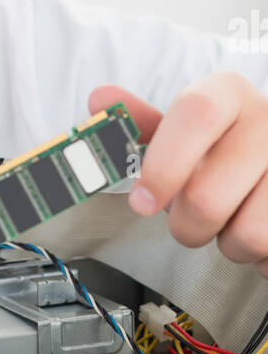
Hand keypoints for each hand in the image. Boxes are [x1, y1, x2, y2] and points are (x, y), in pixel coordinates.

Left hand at [88, 75, 267, 277]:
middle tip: (192, 219)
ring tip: (235, 222)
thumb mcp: (186, 133)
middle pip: (207, 196)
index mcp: (230, 95)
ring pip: (247, 235)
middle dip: (187, 225)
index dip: (163, 163)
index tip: (143, 201)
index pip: (197, 114)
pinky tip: (262, 231)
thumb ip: (144, 124)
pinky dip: (260, 258)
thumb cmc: (227, 151)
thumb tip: (102, 100)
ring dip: (229, 245)